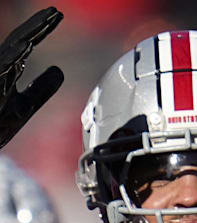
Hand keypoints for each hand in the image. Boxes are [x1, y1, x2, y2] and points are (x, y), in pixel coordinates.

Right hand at [0, 7, 63, 149]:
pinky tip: (25, 49)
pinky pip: (1, 70)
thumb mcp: (26, 104)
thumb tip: (59, 70)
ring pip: (9, 53)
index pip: (25, 43)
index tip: (57, 15)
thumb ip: (42, 88)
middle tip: (55, 12)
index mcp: (7, 69)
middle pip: (18, 41)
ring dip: (27, 38)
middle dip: (37, 26)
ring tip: (44, 23)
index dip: (41, 29)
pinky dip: (12, 59)